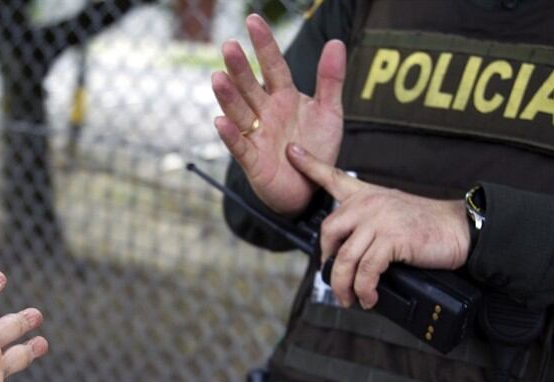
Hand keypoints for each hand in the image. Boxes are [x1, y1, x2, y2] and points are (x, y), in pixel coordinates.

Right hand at [212, 14, 345, 216]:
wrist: (310, 190)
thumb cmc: (316, 148)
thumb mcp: (330, 112)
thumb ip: (331, 80)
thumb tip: (335, 42)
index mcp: (283, 97)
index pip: (273, 66)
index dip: (264, 44)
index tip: (253, 21)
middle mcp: (265, 112)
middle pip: (250, 86)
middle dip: (240, 68)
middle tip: (230, 46)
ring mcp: (256, 135)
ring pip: (239, 112)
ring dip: (229, 97)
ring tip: (218, 78)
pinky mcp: (253, 161)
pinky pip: (240, 146)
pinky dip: (230, 135)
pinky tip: (220, 121)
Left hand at [286, 144, 470, 308]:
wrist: (460, 229)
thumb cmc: (427, 226)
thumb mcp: (392, 213)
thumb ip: (368, 222)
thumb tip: (347, 254)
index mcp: (366, 194)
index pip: (332, 176)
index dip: (309, 164)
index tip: (291, 151)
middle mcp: (368, 202)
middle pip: (329, 232)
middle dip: (328, 263)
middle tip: (336, 281)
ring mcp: (379, 219)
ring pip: (345, 257)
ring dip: (344, 285)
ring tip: (350, 299)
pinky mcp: (392, 238)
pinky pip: (366, 269)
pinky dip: (365, 289)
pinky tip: (369, 297)